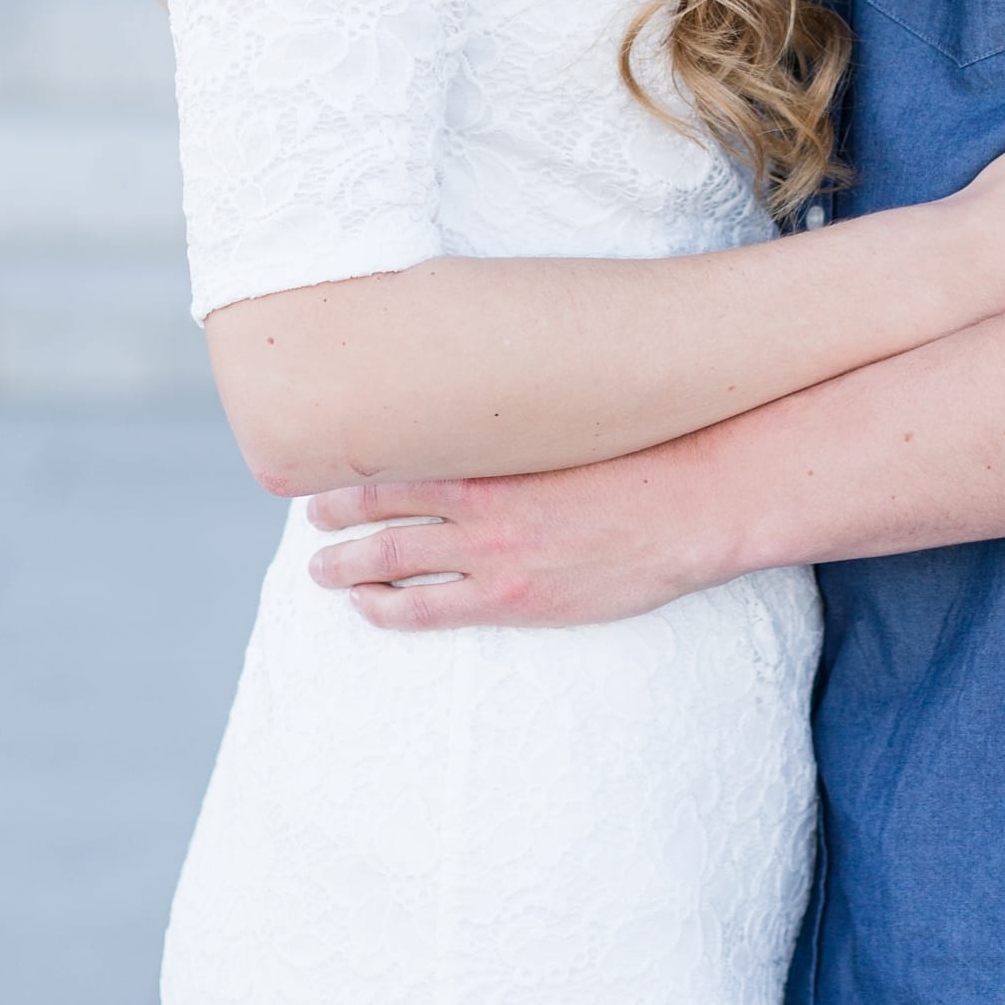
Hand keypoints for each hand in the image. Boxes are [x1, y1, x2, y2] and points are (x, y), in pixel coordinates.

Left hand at [304, 438, 716, 632]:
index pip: (399, 454)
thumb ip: (526, 415)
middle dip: (339, 517)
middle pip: (383, 508)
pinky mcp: (516, 599)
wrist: (691, 502)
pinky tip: (369, 608)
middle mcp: (480, 502)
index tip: (332, 468)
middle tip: (312, 521)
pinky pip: (430, 610)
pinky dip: (389, 609)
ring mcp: (493, 555)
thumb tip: (501, 394)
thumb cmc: (642, 452)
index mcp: (492, 449)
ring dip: (348, 567)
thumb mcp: (572, 418)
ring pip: (392, 562)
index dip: (357, 466)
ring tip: (321, 570)